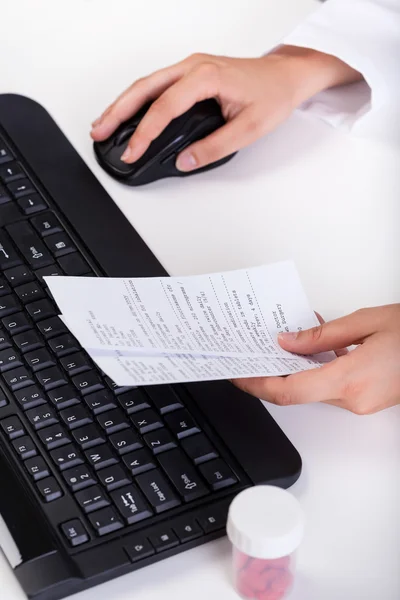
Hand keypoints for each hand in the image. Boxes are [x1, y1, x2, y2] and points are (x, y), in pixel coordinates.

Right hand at [90, 47, 360, 170]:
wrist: (288, 75)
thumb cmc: (273, 95)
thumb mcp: (248, 129)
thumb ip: (214, 148)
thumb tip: (185, 161)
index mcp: (206, 77)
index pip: (164, 107)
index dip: (144, 133)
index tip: (132, 152)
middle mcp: (193, 66)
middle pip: (144, 88)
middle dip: (117, 111)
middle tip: (99, 132)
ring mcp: (191, 66)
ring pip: (146, 83)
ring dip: (123, 103)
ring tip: (105, 123)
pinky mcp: (191, 72)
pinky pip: (157, 84)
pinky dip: (138, 99)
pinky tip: (130, 112)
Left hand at [233, 305, 399, 414]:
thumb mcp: (365, 322)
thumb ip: (320, 335)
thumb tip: (287, 342)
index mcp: (350, 379)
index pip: (289, 391)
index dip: (257, 385)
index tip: (239, 375)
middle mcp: (354, 399)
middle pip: (298, 390)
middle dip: (274, 370)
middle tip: (255, 349)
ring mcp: (362, 403)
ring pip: (314, 389)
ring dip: (297, 367)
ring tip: (286, 338)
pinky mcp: (367, 400)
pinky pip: (331, 387)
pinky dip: (317, 368)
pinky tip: (315, 345)